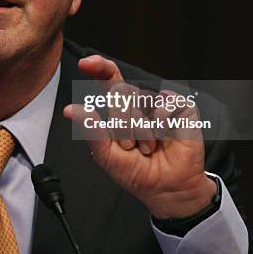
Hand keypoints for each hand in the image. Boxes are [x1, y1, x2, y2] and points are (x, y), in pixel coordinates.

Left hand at [64, 55, 216, 218]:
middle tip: (131, 147)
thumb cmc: (136, 172)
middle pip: (120, 94)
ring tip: (149, 147)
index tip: (85, 64)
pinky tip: (165, 135)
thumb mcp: (106, 155)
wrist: (167, 189)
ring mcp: (159, 104)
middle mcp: (138, 102)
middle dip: (121, 126)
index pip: (108, 79)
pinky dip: (162, 123)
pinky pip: (166, 103)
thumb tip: (71, 110)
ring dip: (142, 132)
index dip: (98, 67)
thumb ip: (90, 130)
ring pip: (141, 101)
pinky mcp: (182, 108)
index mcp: (119, 109)